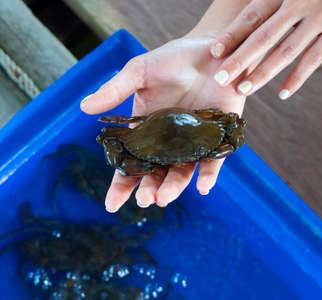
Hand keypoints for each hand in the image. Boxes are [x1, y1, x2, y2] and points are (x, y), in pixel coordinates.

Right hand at [81, 37, 245, 211]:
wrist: (211, 51)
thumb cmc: (173, 59)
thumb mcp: (140, 71)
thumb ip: (115, 90)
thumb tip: (84, 107)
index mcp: (146, 130)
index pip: (131, 163)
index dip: (121, 185)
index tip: (111, 205)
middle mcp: (169, 142)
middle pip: (156, 173)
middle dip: (149, 189)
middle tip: (145, 199)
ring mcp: (193, 142)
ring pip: (182, 172)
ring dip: (174, 187)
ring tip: (164, 197)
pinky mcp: (217, 139)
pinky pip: (213, 161)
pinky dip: (208, 175)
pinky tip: (202, 186)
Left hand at [209, 0, 321, 98]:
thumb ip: (276, 0)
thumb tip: (253, 15)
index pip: (252, 16)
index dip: (232, 34)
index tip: (213, 52)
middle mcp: (299, 4)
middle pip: (263, 37)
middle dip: (240, 59)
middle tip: (220, 78)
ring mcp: (320, 18)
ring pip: (286, 52)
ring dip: (263, 73)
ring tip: (244, 90)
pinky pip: (314, 59)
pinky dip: (297, 78)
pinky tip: (282, 94)